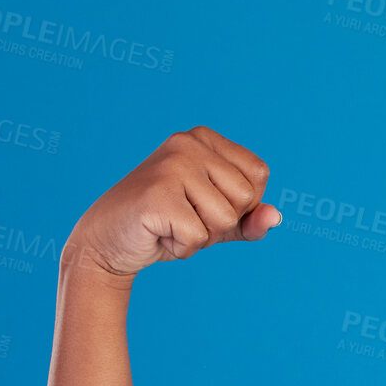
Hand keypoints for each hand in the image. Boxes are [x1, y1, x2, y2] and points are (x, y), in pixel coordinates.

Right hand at [61, 125, 280, 283]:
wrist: (110, 240)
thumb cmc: (168, 226)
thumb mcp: (217, 223)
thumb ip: (250, 220)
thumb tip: (276, 216)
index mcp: (205, 138)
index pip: (259, 175)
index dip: (241, 204)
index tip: (203, 204)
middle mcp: (188, 142)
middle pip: (246, 197)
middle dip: (221, 223)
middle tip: (185, 217)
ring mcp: (172, 165)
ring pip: (225, 218)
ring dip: (202, 237)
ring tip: (172, 224)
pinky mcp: (158, 194)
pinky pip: (199, 236)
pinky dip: (182, 248)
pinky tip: (159, 233)